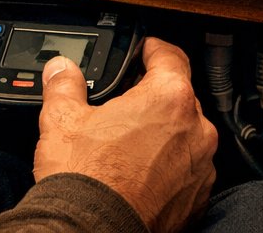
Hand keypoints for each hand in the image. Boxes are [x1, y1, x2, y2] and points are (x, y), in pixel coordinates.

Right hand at [34, 38, 217, 232]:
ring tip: (125, 144)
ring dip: (161, 134)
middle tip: (120, 104)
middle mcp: (195, 131)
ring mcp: (200, 168)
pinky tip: (135, 173)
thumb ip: (65, 85)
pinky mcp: (198, 199)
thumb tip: (62, 69)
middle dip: (151, 97)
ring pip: (183, 136)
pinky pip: (185, 170)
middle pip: (178, 97)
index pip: (171, 56)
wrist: (95, 230)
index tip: (144, 50)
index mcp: (168, 100)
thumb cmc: (87, 177)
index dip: (153, 49)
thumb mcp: (62, 118)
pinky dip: (166, 167)